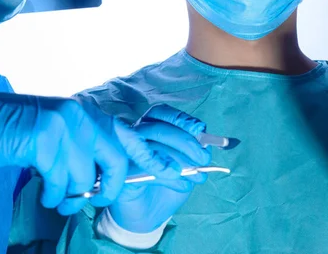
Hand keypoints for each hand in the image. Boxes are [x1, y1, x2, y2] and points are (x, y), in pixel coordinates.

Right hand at [0, 93, 178, 214]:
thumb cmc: (18, 133)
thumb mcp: (59, 134)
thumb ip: (86, 147)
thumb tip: (110, 177)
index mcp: (89, 114)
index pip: (131, 137)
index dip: (154, 158)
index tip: (177, 174)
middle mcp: (82, 116)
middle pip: (116, 162)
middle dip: (108, 190)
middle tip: (93, 199)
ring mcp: (64, 126)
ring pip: (83, 178)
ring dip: (69, 195)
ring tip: (55, 196)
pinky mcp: (44, 139)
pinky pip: (59, 182)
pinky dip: (51, 194)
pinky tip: (43, 191)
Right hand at [109, 105, 210, 232]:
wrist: (148, 215)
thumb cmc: (167, 184)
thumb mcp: (187, 163)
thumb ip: (194, 149)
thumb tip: (205, 142)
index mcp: (149, 127)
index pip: (161, 113)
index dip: (181, 119)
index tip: (200, 131)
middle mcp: (134, 136)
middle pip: (158, 129)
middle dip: (185, 142)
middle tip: (203, 159)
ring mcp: (126, 155)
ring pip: (152, 148)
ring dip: (180, 161)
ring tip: (197, 176)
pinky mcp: (122, 175)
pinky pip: (146, 170)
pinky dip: (169, 177)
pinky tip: (183, 184)